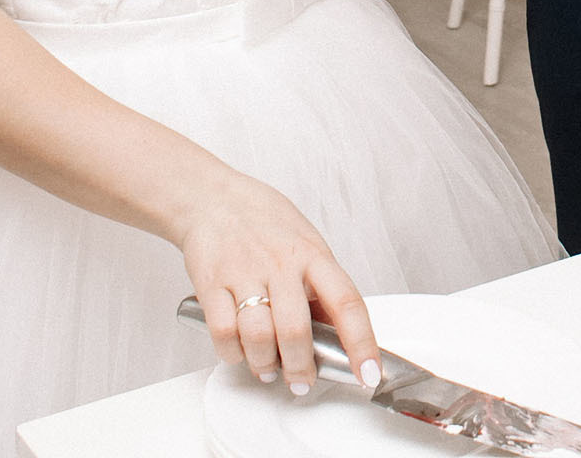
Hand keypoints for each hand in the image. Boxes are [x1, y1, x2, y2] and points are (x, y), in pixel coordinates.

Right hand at [178, 173, 379, 395]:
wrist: (214, 198)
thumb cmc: (266, 223)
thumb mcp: (307, 244)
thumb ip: (321, 286)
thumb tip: (337, 335)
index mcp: (314, 255)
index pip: (348, 303)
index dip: (362, 343)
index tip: (369, 373)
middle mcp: (282, 264)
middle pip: (296, 331)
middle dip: (301, 368)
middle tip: (302, 381)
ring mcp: (245, 272)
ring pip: (259, 337)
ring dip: (265, 365)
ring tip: (268, 368)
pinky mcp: (211, 282)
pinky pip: (222, 332)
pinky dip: (232, 353)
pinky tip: (239, 351)